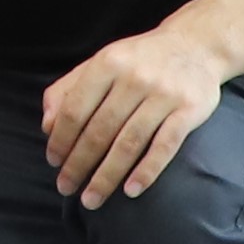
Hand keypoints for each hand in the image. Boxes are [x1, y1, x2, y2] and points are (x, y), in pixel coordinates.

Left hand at [40, 20, 230, 205]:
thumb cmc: (139, 60)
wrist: (196, 44)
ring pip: (129, 143)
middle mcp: (134, 77)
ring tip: (92, 199)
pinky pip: (165, 146)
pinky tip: (131, 191)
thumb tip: (47, 126)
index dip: (61, 139)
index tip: (53, 163)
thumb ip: (68, 89)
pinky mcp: (189, 110)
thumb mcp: (101, 62)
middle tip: (66, 188)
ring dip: (107, 176)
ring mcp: (163, 94)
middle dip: (78, 164)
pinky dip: (147, 171)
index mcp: (108, 63)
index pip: (76, 109)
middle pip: (99, 130)